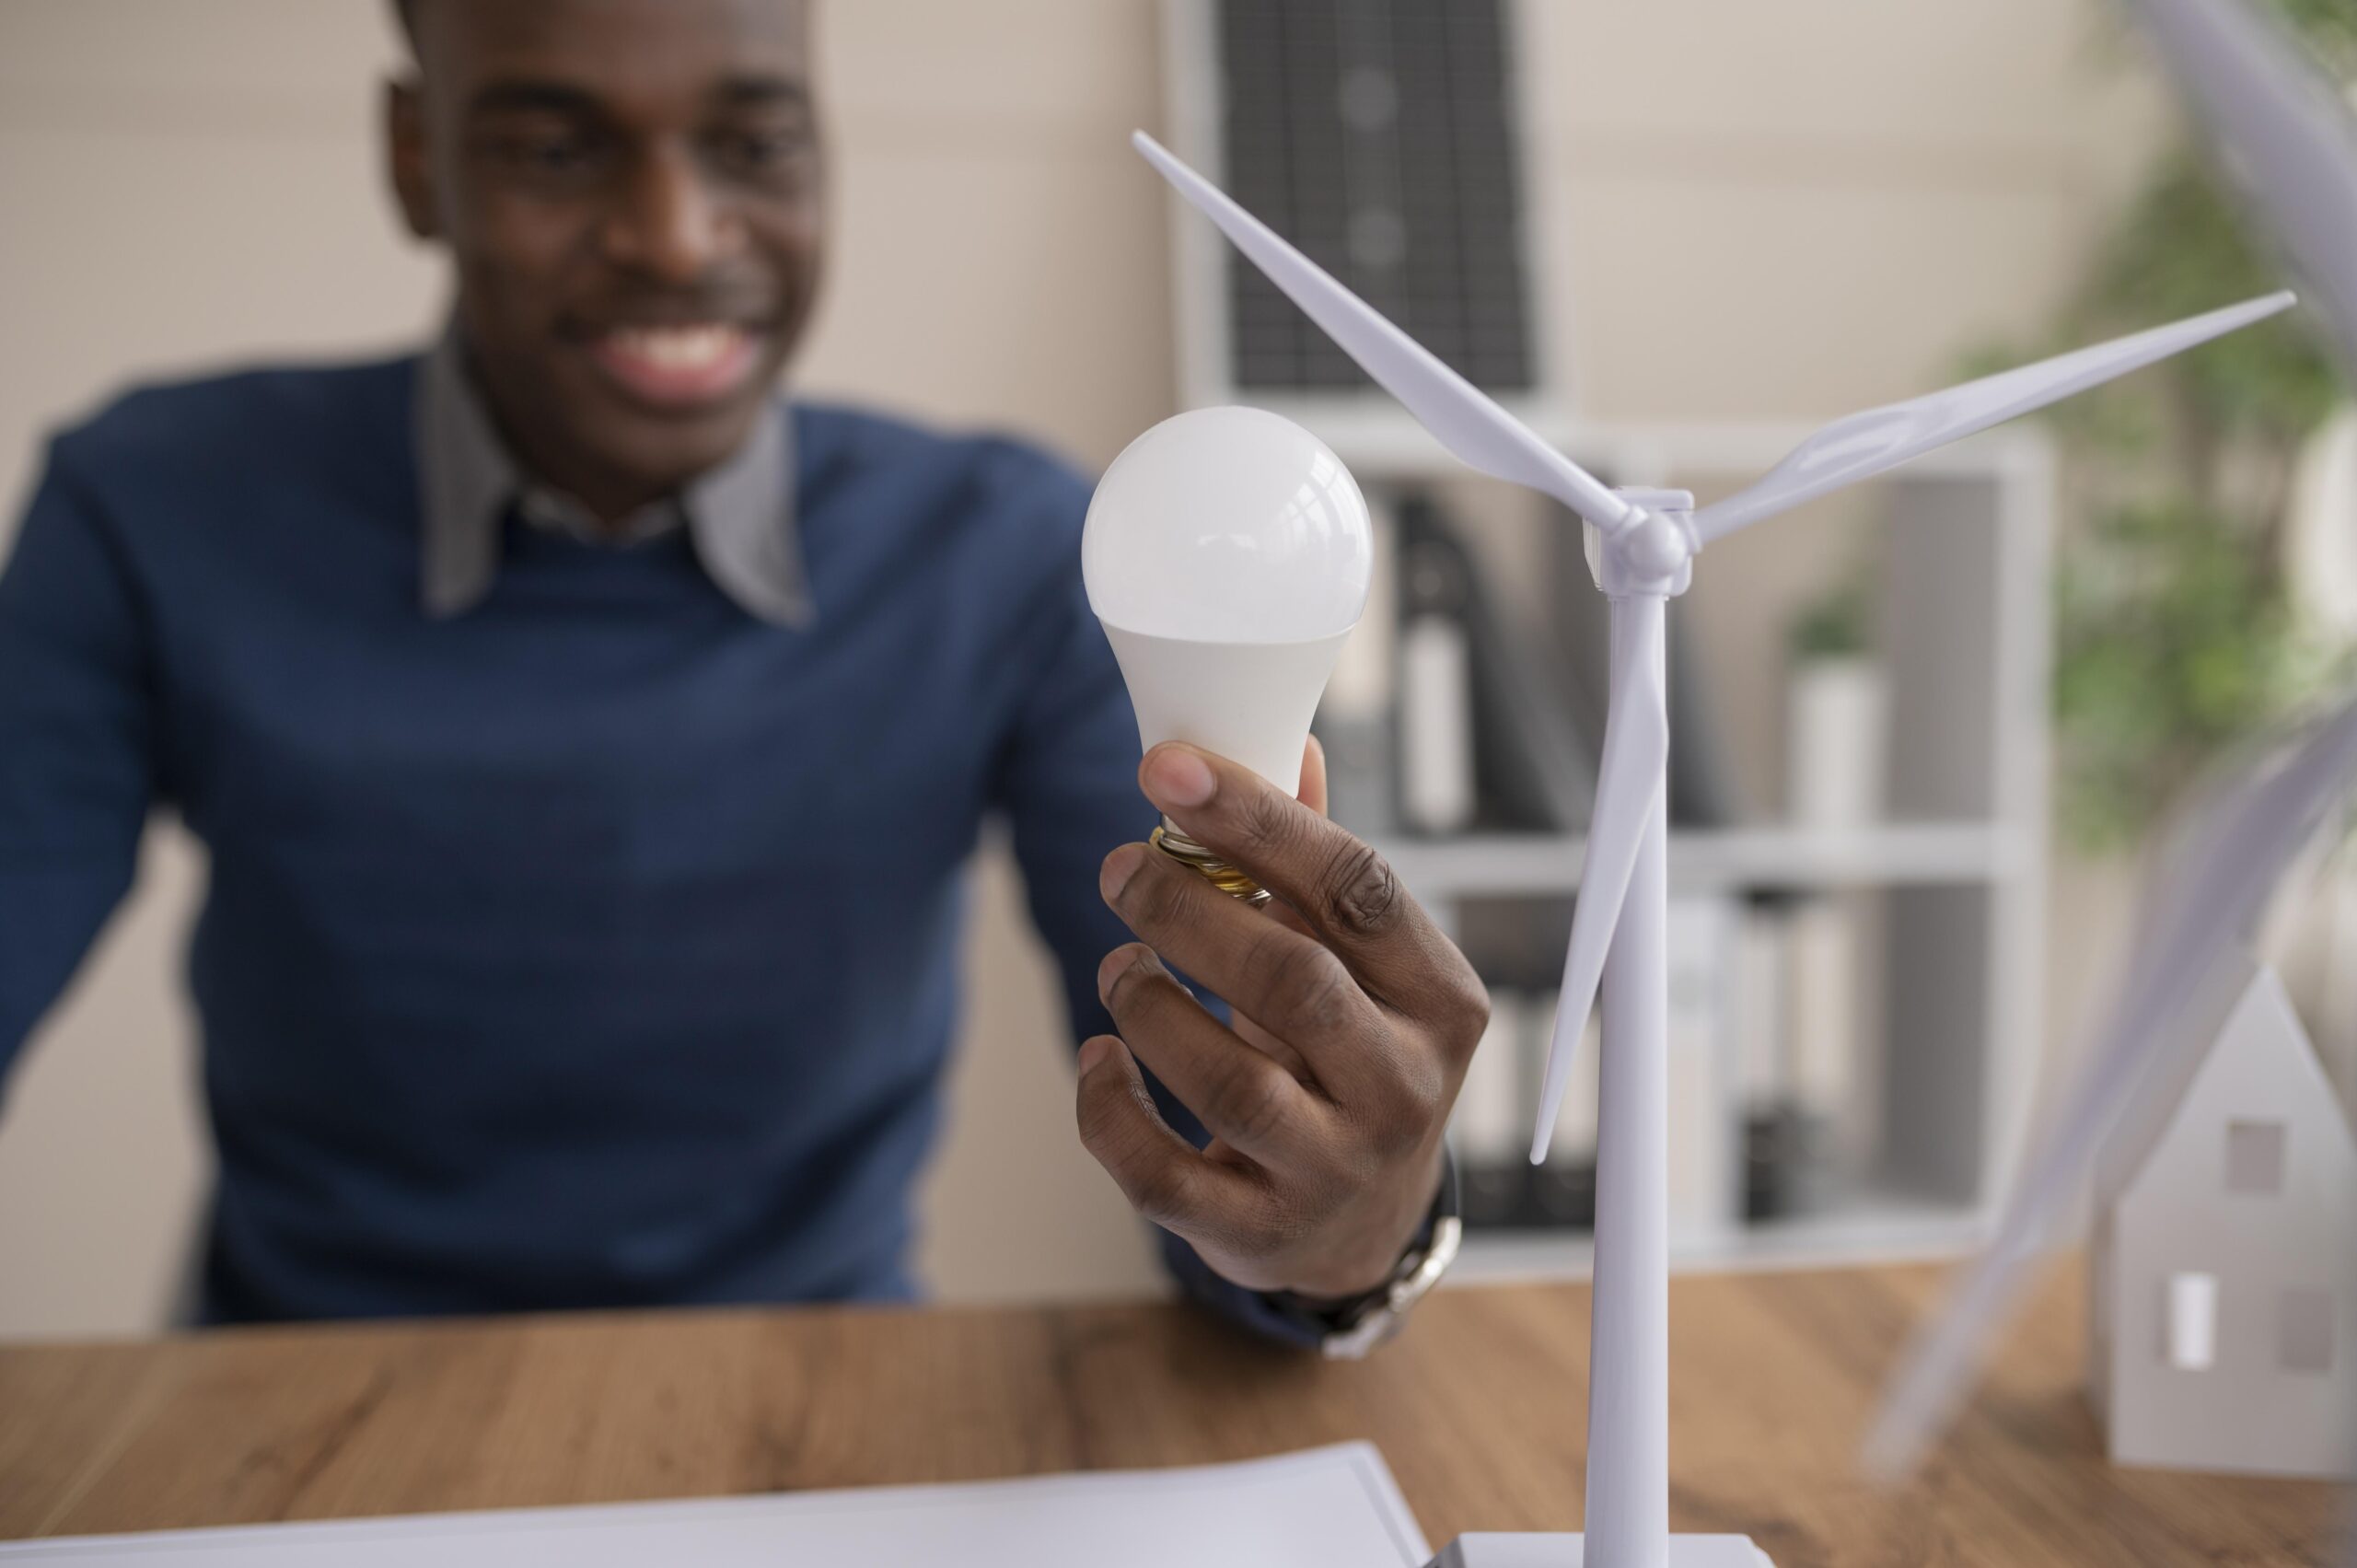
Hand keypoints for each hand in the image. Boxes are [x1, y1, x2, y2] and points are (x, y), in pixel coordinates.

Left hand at [1076, 738, 1488, 1298]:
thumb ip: (1320, 867)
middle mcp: (1405, 1090)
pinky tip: (1099, 1056)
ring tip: (1118, 961)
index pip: (1357, 889)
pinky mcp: (1261, 1236)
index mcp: (1442, 1001)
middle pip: (1291, 982)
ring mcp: (1337, 1173)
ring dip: (1147, 1001)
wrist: (1363, 1225)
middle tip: (1119, 868)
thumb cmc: (1350, 1060)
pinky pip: (1161, 1176)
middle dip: (1185, 909)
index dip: (1259, 819)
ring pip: (1228, 1080)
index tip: (1168, 768)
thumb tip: (1291, 742)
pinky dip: (1108, 1108)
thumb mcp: (1362, 969)